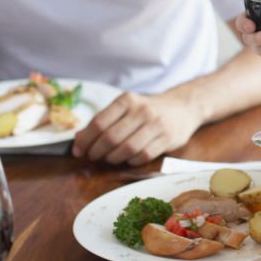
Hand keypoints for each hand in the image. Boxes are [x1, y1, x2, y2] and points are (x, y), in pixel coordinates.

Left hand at [73, 91, 199, 164]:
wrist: (183, 107)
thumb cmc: (147, 110)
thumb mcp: (126, 108)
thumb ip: (103, 121)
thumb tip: (78, 139)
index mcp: (127, 100)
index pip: (99, 122)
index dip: (85, 140)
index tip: (78, 150)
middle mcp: (142, 110)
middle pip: (111, 137)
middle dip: (97, 151)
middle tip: (93, 157)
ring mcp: (157, 124)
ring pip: (127, 148)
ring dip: (113, 158)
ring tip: (109, 158)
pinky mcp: (167, 138)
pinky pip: (143, 156)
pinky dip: (131, 161)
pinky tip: (128, 158)